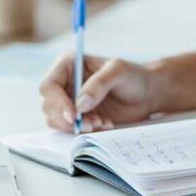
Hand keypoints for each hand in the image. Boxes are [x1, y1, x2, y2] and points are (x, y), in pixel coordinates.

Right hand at [39, 52, 156, 132]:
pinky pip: (70, 129)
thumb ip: (99, 83)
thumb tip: (80, 103)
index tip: (75, 115)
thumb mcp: (119, 71)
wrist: (146, 94)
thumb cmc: (133, 76)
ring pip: (57, 120)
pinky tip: (104, 124)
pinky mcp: (77, 117)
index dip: (57, 102)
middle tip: (92, 123)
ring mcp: (69, 101)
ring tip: (102, 122)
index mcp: (68, 64)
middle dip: (69, 119)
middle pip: (49, 106)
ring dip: (78, 126)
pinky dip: (85, 131)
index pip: (49, 85)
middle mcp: (64, 82)